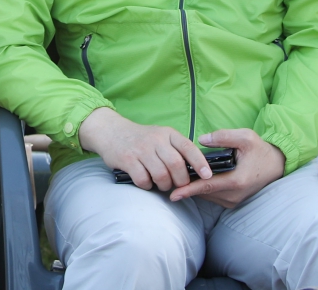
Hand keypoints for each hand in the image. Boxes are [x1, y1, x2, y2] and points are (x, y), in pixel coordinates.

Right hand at [78, 106, 212, 195]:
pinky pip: (143, 180)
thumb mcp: (160, 136)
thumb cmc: (141, 138)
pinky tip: (146, 182)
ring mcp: (141, 149)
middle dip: (181, 181)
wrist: (110, 131)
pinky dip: (147, 186)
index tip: (207, 175)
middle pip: (176, 165)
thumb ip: (175, 149)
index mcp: (167, 133)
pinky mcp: (127, 160)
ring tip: (161, 184)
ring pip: (161, 175)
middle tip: (178, 185)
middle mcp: (155, 139)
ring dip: (164, 185)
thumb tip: (195, 171)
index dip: (200, 163)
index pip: (188, 147)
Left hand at [167, 129, 285, 208]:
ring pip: (208, 197)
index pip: (207, 187)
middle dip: (188, 187)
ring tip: (179, 179)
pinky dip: (204, 191)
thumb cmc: (261, 150)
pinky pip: (214, 198)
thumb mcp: (246, 137)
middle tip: (170, 178)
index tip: (173, 194)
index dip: (189, 190)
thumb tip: (202, 139)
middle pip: (205, 193)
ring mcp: (235, 201)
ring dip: (195, 189)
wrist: (277, 165)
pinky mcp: (234, 202)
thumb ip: (223, 136)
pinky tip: (195, 181)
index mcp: (237, 181)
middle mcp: (235, 195)